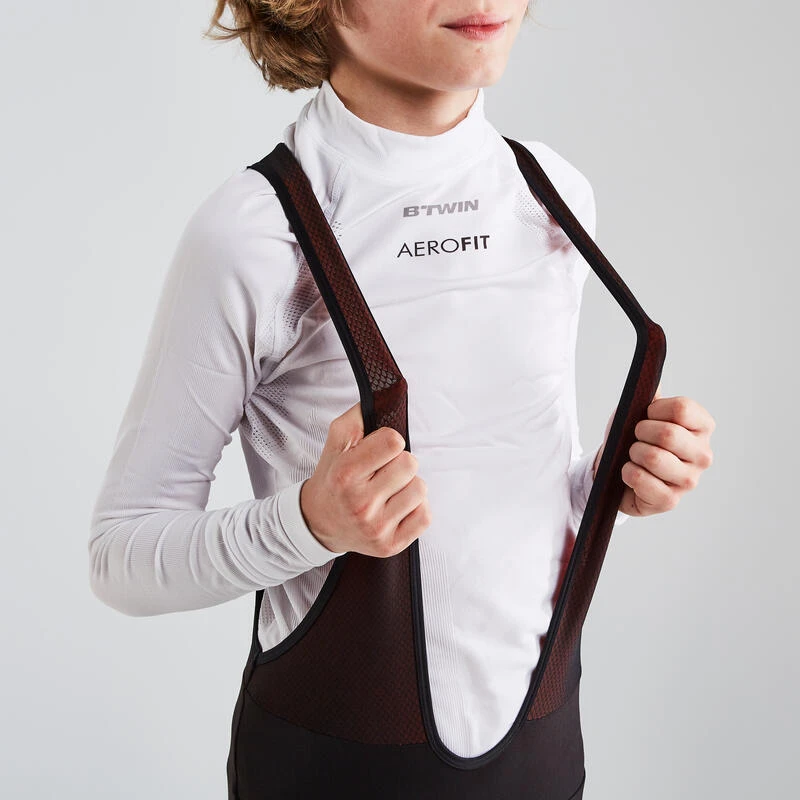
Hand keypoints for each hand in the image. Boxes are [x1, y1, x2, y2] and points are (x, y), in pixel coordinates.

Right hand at [300, 401, 431, 556]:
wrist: (320, 523)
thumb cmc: (333, 479)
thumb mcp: (335, 444)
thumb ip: (356, 418)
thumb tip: (382, 399)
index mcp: (345, 474)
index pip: (393, 441)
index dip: (389, 441)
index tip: (379, 450)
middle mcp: (360, 504)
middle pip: (411, 464)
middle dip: (400, 463)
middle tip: (383, 472)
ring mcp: (376, 528)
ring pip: (420, 489)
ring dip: (408, 486)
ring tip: (389, 490)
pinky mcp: (390, 545)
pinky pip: (425, 515)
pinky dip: (415, 509)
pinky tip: (396, 508)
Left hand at [593, 384, 714, 516]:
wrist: (615, 469)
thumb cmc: (631, 438)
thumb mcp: (639, 411)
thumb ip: (650, 395)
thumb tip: (652, 379)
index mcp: (701, 427)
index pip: (682, 409)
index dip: (654, 410)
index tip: (645, 415)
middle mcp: (703, 454)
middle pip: (668, 434)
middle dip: (640, 433)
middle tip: (635, 438)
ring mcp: (689, 480)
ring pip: (654, 457)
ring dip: (633, 454)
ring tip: (633, 456)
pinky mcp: (671, 500)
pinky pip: (643, 480)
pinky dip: (628, 473)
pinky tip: (631, 474)